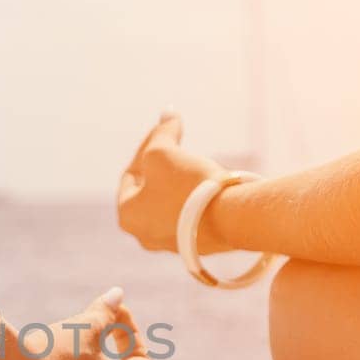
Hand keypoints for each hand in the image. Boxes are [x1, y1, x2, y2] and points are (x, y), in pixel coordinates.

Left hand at [117, 112, 232, 254]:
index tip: (167, 128)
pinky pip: (192, 215)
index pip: (131, 174)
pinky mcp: (199, 246)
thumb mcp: (163, 152)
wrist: (231, 218)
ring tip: (197, 164)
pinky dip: (197, 198)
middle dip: (164, 164)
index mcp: (128, 215)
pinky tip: (211, 185)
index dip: (147, 145)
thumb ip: (161, 133)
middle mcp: (145, 235)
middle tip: (178, 145)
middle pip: (150, 190)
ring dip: (182, 180)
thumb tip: (168, 114)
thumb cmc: (187, 186)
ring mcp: (172, 244)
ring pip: (172, 203)